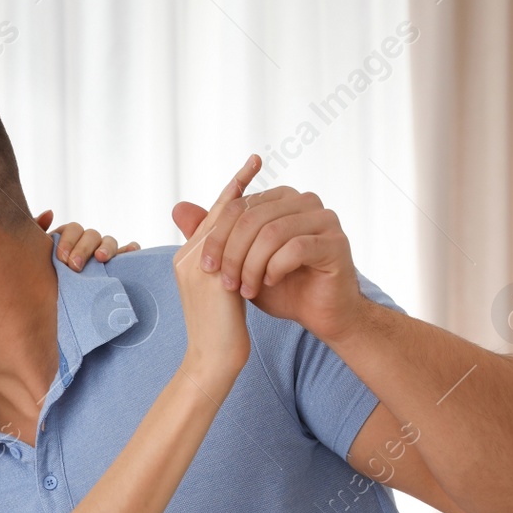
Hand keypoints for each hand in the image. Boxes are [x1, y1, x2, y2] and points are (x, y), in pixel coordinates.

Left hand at [35, 209, 139, 271]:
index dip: (68, 241)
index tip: (61, 259)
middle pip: (91, 235)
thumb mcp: (34, 258)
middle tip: (75, 266)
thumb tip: (50, 213)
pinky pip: (128, 253)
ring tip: (101, 258)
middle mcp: (87, 245)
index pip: (72, 230)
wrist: (51, 312)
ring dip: (106, 247)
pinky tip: (131, 252)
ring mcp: (103, 255)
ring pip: (109, 241)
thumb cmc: (41, 281)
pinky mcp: (118, 266)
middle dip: (83, 248)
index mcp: (67, 240)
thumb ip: (36, 234)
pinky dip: (131, 249)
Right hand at [172, 158, 257, 380]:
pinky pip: (232, 239)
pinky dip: (250, 220)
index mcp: (187, 262)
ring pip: (222, 222)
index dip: (228, 195)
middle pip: (215, 214)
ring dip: (243, 195)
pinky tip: (269, 207)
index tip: (248, 171)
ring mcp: (197, 266)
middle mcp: (187, 259)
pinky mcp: (211, 277)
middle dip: (236, 185)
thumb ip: (227, 267)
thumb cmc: (221, 334)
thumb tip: (244, 251)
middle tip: (256, 159)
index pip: (209, 220)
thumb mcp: (222, 294)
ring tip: (260, 170)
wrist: (212, 362)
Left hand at [193, 168, 365, 342]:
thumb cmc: (279, 287)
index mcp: (279, 199)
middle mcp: (303, 201)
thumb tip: (177, 207)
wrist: (317, 313)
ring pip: (271, 232)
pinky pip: (295, 248)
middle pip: (251, 217)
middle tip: (226, 283)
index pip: (236, 206)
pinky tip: (270, 283)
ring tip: (246, 290)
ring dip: (251, 265)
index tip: (206, 268)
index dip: (216, 238)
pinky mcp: (335, 242)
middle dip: (231, 254)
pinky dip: (275, 268)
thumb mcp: (237, 261)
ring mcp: (323, 219)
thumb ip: (211, 235)